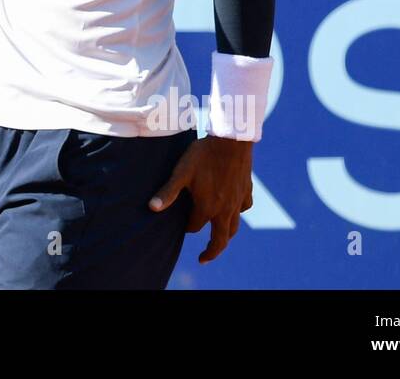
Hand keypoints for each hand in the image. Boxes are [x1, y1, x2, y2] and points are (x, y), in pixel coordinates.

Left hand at [148, 135, 254, 263]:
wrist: (230, 141)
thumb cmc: (202, 155)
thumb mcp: (181, 173)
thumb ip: (168, 192)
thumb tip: (152, 208)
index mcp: (208, 208)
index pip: (195, 227)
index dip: (186, 228)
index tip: (180, 226)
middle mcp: (225, 210)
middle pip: (220, 239)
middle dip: (211, 252)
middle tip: (204, 259)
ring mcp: (238, 202)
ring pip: (234, 227)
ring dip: (225, 237)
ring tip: (220, 240)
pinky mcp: (246, 191)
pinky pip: (243, 209)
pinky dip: (237, 213)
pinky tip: (233, 209)